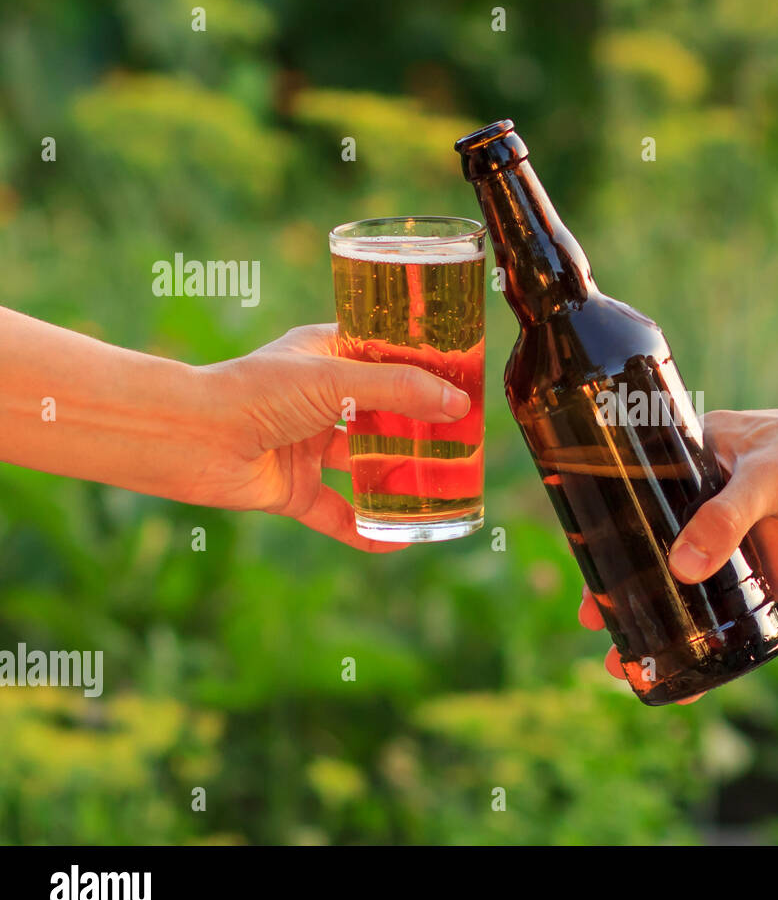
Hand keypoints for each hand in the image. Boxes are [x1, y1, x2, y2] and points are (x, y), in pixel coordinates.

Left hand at [188, 324, 470, 550]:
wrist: (189, 438)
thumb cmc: (256, 392)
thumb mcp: (336, 380)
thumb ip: (399, 391)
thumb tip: (458, 406)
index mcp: (326, 357)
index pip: (387, 357)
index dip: (425, 370)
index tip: (466, 383)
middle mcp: (319, 399)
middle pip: (383, 415)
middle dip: (421, 430)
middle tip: (465, 442)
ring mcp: (307, 446)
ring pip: (365, 465)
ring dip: (400, 479)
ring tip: (443, 490)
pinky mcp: (294, 489)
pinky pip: (338, 514)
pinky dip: (366, 530)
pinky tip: (399, 543)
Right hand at [577, 389, 777, 693]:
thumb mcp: (770, 471)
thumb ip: (726, 516)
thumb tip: (681, 569)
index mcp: (696, 464)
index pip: (639, 506)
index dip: (609, 546)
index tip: (588, 584)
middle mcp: (713, 507)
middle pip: (660, 558)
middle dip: (629, 598)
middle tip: (601, 634)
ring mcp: (744, 545)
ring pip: (694, 594)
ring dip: (667, 627)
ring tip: (633, 665)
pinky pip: (739, 617)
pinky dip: (717, 645)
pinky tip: (695, 674)